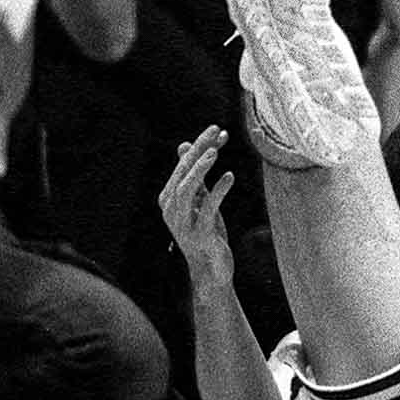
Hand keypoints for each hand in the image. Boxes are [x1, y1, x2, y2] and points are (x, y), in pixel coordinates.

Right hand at [159, 125, 236, 290]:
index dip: (199, 146)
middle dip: (199, 150)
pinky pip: (207, 209)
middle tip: (217, 132)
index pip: (182, 166)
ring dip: (201, 168)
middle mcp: (171, 209)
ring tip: (216, 151)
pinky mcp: (200, 235)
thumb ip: (194, 175)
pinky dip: (218, 191)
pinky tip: (229, 176)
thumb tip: (186, 145)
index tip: (216, 129)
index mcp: (169, 198)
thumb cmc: (206, 232)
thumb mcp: (200, 200)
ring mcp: (183, 223)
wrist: (210, 270)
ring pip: (187, 190)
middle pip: (182, 174)